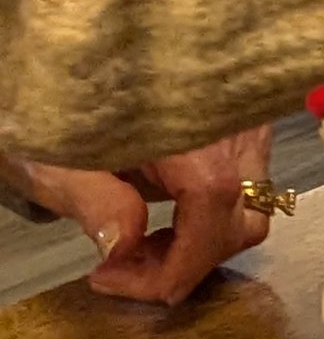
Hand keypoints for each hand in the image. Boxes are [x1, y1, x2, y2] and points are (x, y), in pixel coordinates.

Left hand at [6, 128, 275, 303]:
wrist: (73, 57)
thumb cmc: (61, 101)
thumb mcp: (58, 153)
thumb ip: (94, 199)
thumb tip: (125, 247)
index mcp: (190, 119)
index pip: (213, 203)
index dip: (176, 260)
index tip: (120, 281)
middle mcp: (232, 119)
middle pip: (242, 218)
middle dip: (186, 261)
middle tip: (123, 268)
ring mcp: (244, 123)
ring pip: (250, 210)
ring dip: (198, 245)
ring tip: (139, 245)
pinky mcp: (243, 129)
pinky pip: (244, 191)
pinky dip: (206, 220)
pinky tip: (159, 221)